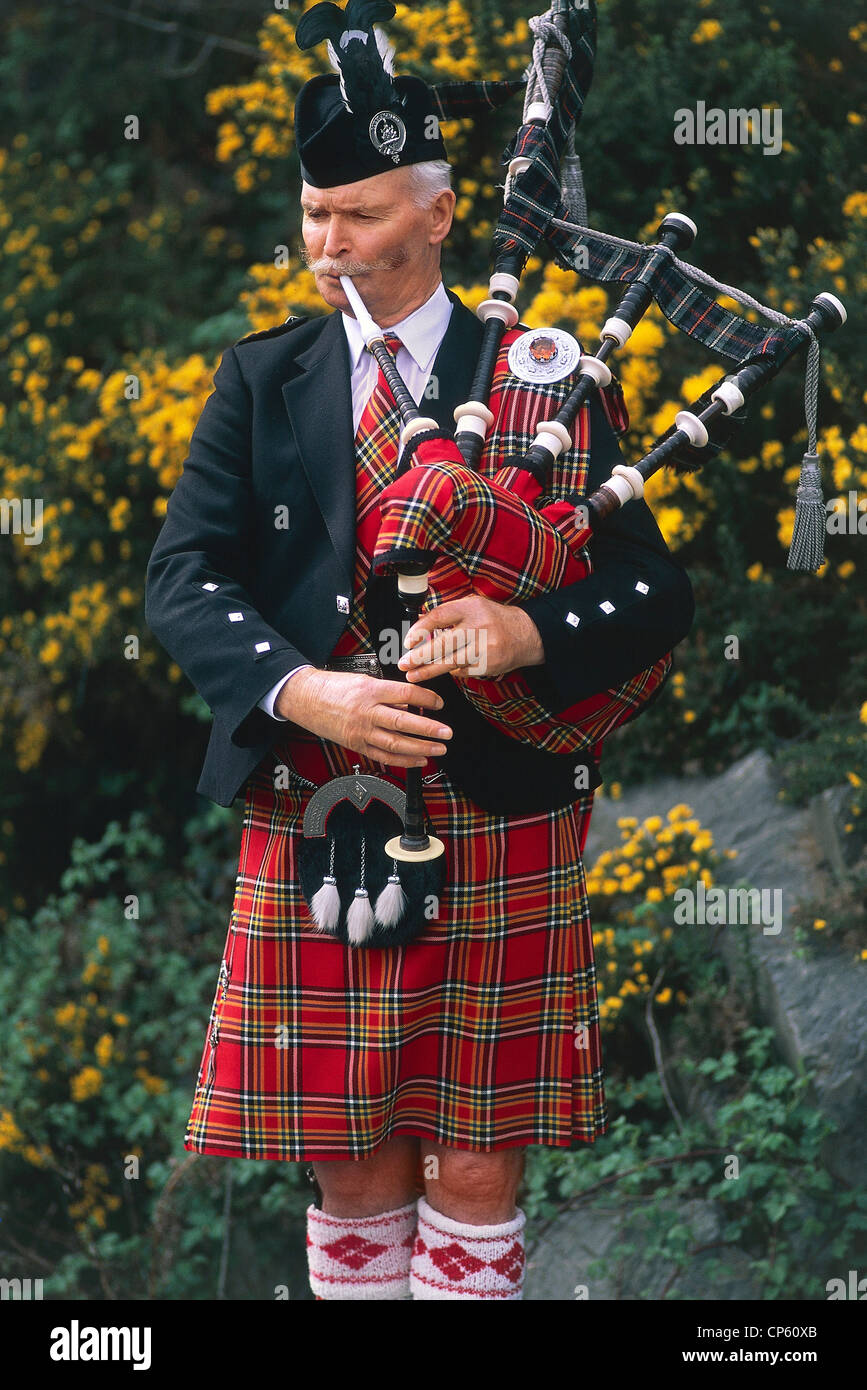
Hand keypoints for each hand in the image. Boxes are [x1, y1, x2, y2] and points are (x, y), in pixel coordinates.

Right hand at [274, 668, 451, 768]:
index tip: (439, 704)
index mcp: (370, 690)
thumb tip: (411, 702)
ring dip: (421, 748)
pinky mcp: (356, 744)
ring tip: (439, 749)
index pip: (406, 694)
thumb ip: (388, 692)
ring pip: (395, 743)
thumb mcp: (363, 680)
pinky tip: (419, 760)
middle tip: (446, 733)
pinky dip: (403, 760)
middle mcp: (366, 712)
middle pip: (403, 722)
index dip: (426, 699)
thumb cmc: (333, 687)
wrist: (305, 698)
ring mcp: (360, 731)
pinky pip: (383, 756)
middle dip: (429, 729)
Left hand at [397, 595, 544, 683]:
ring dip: (428, 670)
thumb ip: (448, 614)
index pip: (439, 617)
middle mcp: (479, 626)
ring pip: (451, 662)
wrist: (527, 634)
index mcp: (471, 607)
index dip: (420, 629)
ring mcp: (485, 647)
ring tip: (412, 675)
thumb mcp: (473, 607)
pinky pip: (463, 670)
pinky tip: (447, 669)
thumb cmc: (493, 620)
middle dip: (420, 656)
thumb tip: (418, 623)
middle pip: (443, 644)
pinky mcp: (489, 664)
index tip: (408, 641)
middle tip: (404, 663)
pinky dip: (453, 670)